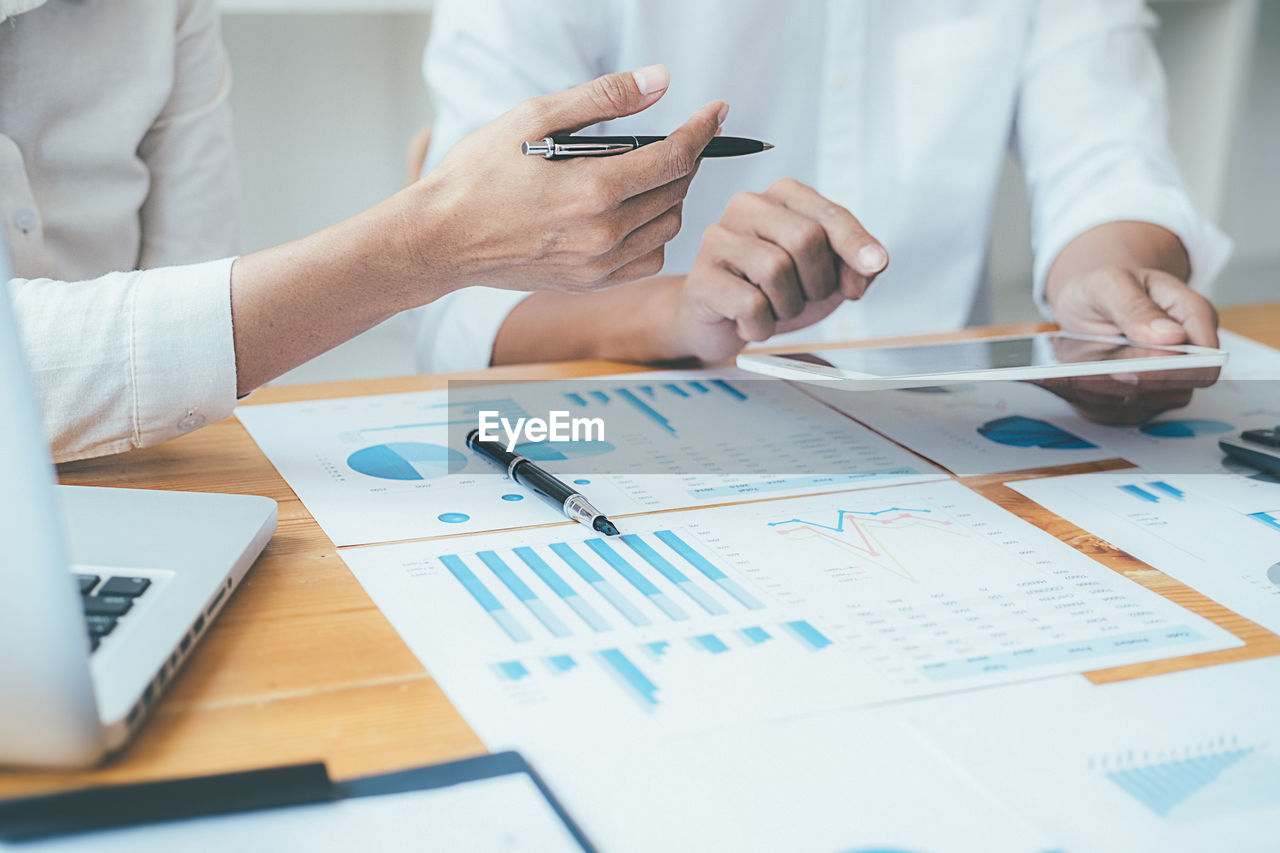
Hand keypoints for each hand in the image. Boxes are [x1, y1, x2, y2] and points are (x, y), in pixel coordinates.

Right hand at [411, 65, 723, 294]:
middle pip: (678, 192)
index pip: (676, 157)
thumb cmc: (478, 174)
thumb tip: (660, 80)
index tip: (715, 112)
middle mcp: (603, 233)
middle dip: (686, 159)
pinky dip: (652, 235)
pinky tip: (632, 214)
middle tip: (676, 138)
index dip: (702, 130)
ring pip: (668, 228)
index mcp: (594, 188)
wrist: (441, 238)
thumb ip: (604, 98)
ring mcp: (598, 264)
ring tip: (649, 175)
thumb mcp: (535, 116)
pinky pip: (647, 260)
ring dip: (671, 197)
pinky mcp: (590, 283)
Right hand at [665, 178, 887, 361]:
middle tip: (805, 298)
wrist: (719, 322)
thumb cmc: (771, 292)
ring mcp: (719, 238)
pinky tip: (751, 323)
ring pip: (776, 270)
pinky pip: (751, 305)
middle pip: (805, 239)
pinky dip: (762, 326)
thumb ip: (856, 266)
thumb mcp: (824, 276)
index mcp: (782, 197)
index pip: (829, 215)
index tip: (875, 264)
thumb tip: (871, 265)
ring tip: (774, 309)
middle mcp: (748, 206)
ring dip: (788, 306)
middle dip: (818, 282)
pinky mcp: (702, 277)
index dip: (856, 244)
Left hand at [1040, 266, 1220, 423]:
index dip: (1181, 365)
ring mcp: (1164, 381)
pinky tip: (1069, 386)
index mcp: (1192, 317)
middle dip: (1140, 384)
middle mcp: (1186, 355)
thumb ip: (1136, 306)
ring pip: (1149, 405)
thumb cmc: (1106, 289)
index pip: (1207, 352)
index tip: (1145, 367)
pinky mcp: (1136, 400)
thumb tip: (1170, 336)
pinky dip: (1093, 403)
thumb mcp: (1111, 283)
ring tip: (1079, 379)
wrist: (1087, 304)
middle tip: (1105, 375)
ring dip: (1113, 395)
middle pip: (1179, 386)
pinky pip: (1119, 413)